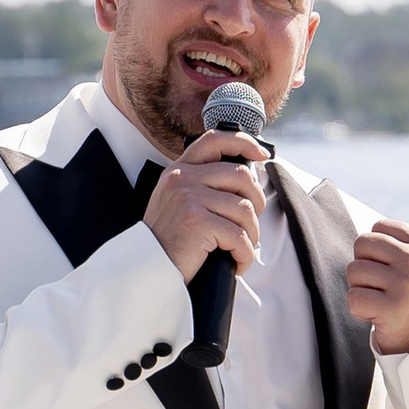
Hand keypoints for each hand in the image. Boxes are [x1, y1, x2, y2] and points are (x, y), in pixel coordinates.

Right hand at [145, 131, 267, 285]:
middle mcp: (183, 178)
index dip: (243, 142)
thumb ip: (202, 184)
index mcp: (180, 170)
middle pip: (241, 176)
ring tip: (241, 248)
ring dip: (251, 234)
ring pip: (244, 208)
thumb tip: (245, 180)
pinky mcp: (198, 221)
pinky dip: (245, 254)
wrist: (146, 268)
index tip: (261, 153)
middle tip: (250, 223)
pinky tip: (237, 262)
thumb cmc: (168, 241)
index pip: (215, 140)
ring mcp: (189, 197)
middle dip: (256, 202)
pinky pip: (239, 235)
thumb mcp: (178, 202)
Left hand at [349, 205, 408, 355]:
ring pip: (354, 271)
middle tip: (383, 286)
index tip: (393, 268)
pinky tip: (378, 316)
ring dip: (362, 289)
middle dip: (366, 266)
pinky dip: (359, 310)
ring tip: (382, 301)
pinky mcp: (391, 309)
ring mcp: (405, 285)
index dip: (377, 249)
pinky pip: (353, 298)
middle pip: (362, 244)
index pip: (378, 228)